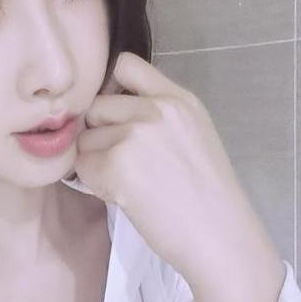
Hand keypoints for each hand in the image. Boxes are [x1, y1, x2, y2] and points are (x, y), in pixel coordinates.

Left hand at [73, 51, 271, 282]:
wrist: (218, 235)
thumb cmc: (206, 194)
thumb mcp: (192, 134)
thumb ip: (157, 114)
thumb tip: (109, 112)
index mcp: (177, 99)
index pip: (125, 65)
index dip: (112, 90)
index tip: (116, 115)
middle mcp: (155, 109)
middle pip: (97, 106)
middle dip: (101, 132)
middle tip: (123, 161)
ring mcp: (133, 135)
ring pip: (85, 139)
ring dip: (96, 161)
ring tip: (128, 182)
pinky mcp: (114, 165)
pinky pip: (82, 166)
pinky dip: (94, 183)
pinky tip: (122, 195)